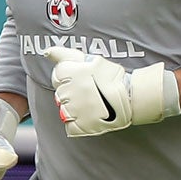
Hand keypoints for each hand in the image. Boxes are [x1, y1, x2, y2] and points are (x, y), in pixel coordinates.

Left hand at [44, 47, 178, 137]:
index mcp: (68, 73)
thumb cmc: (113, 77)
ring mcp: (73, 110)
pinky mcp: (80, 125)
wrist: (133, 96)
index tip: (83, 81)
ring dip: (76, 110)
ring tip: (92, 106)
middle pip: (60, 95)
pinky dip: (78, 125)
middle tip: (91, 94)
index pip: (57, 77)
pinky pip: (71, 128)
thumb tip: (47, 52)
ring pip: (64, 112)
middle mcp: (68, 91)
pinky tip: (90, 117)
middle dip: (72, 95)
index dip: (70, 79)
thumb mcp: (90, 59)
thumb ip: (65, 55)